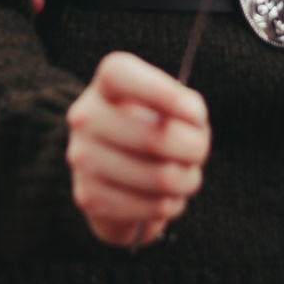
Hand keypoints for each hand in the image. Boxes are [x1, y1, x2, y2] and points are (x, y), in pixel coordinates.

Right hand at [65, 52, 208, 247]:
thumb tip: (193, 128)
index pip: (120, 76)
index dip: (161, 93)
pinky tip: (168, 197)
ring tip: (187, 176)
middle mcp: (86, 117)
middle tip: (200, 151)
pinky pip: (151, 207)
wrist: (111, 165)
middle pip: (153, 137)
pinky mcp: (89, 197)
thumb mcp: (169, 104)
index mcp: (107, 84)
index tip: (196, 114)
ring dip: (187, 180)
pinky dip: (171, 204)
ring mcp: (83, 158)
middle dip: (194, 149)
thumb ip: (184, 106)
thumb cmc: (153, 124)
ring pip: (160, 178)